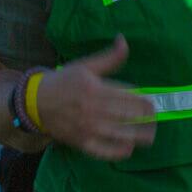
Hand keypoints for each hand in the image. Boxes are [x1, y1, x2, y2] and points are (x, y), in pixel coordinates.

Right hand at [37, 36, 156, 160]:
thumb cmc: (65, 81)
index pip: (130, 97)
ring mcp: (88, 128)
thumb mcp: (87, 66)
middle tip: (156, 118)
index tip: (153, 103)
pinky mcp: (82, 143)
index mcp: (96, 89)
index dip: (146, 102)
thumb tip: (124, 40)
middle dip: (147, 118)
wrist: (36, 102)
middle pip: (130, 116)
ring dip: (140, 136)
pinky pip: (105, 151)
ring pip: (122, 134)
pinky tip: (129, 147)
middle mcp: (94, 110)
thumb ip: (110, 58)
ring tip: (150, 134)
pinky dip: (119, 151)